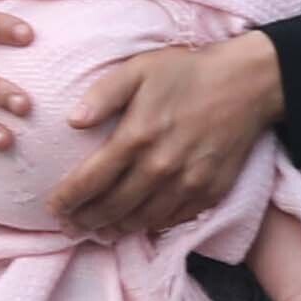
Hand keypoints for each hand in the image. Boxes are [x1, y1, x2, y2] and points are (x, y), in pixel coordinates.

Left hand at [49, 33, 287, 244]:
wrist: (248, 84)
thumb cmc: (189, 72)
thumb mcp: (140, 69)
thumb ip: (103, 94)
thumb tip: (73, 122)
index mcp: (137, 136)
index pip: (91, 181)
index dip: (67, 199)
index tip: (53, 208)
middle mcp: (160, 167)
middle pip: (113, 207)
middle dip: (86, 220)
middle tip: (70, 226)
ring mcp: (187, 183)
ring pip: (142, 220)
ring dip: (115, 229)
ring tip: (99, 231)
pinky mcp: (209, 192)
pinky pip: (173, 219)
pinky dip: (151, 226)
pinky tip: (138, 223)